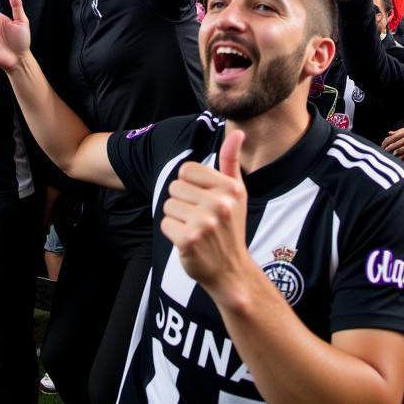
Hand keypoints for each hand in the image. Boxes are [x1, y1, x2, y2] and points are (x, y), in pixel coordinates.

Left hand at [160, 130, 250, 303]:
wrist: (231, 271)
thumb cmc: (231, 227)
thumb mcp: (237, 193)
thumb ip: (231, 161)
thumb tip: (238, 132)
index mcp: (230, 188)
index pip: (186, 169)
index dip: (189, 185)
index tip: (202, 200)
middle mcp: (219, 204)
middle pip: (174, 187)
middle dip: (182, 202)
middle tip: (199, 218)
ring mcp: (205, 223)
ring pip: (167, 205)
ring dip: (176, 218)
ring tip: (194, 229)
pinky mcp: (189, 240)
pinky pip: (165, 223)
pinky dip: (172, 233)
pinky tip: (188, 241)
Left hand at [381, 126, 403, 158]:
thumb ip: (396, 132)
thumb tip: (389, 134)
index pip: (393, 138)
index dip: (386, 142)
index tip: (382, 145)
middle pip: (396, 144)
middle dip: (389, 148)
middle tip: (385, 150)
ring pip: (400, 150)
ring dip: (394, 152)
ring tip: (390, 154)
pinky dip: (400, 156)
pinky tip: (397, 157)